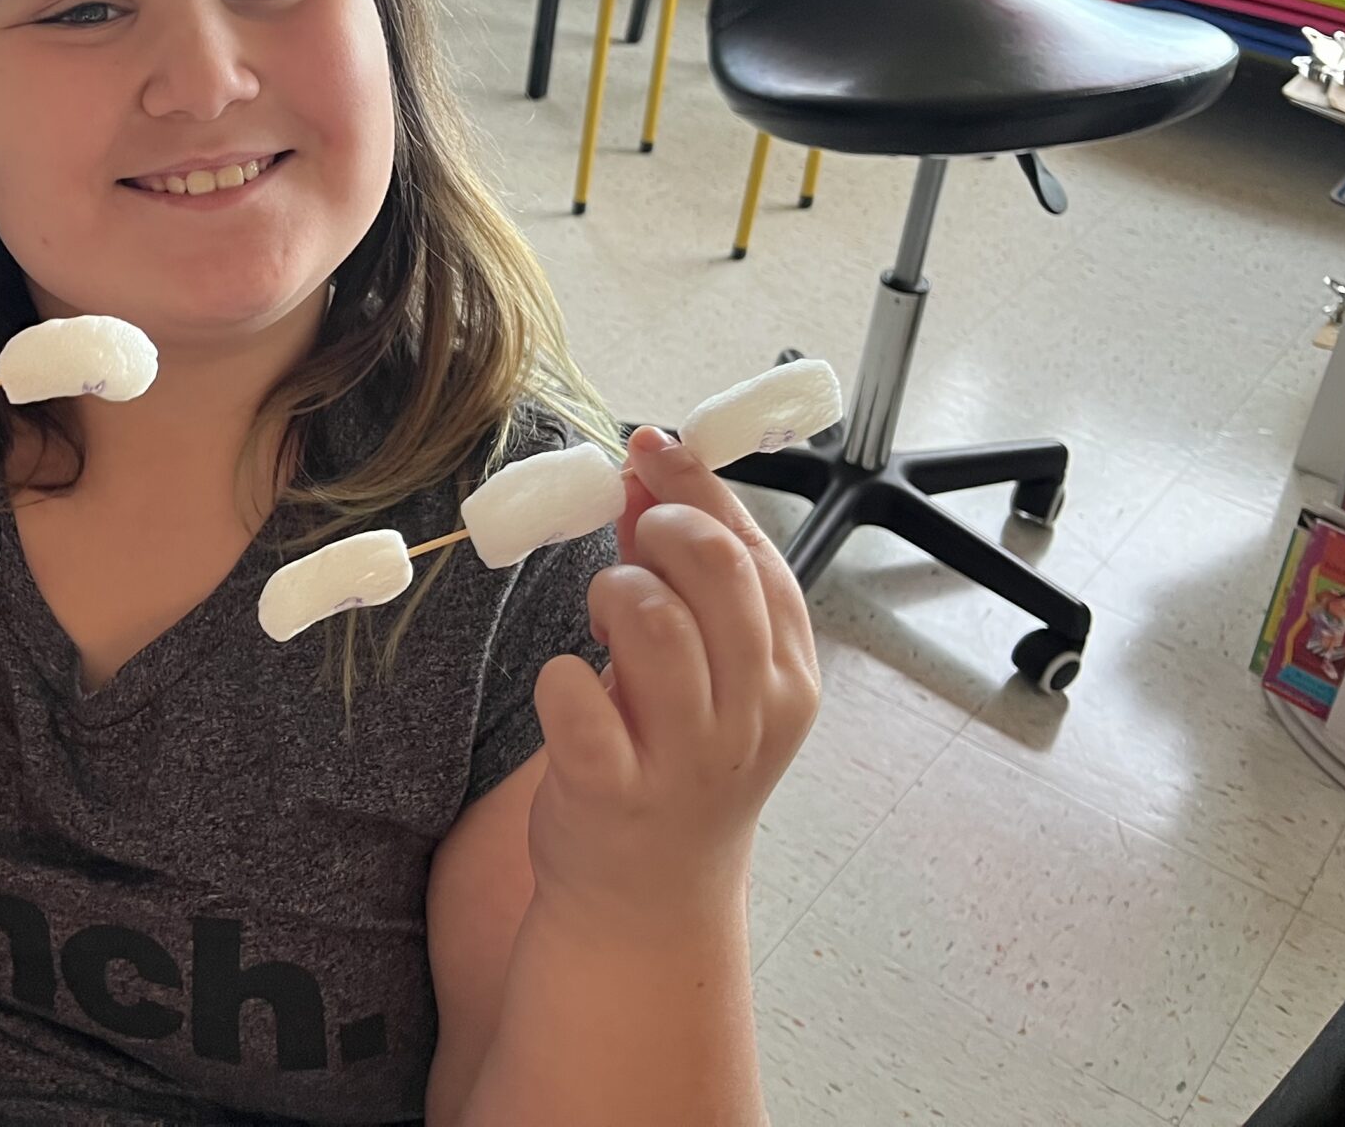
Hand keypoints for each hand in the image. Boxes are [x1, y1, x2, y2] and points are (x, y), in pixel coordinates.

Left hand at [525, 426, 818, 933]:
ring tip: (602, 623)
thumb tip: (645, 471)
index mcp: (786, 676)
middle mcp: (750, 714)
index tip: (652, 446)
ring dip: (611, 593)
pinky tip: (570, 693)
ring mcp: (688, 756)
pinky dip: (558, 676)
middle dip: (661, 528)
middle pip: (715, 571)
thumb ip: (686, 578)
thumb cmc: (676, 762)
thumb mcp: (711, 674)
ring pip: (650, 618)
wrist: (648, 897)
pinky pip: (575, 695)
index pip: (756, 554)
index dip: (698, 488)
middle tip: (629, 543)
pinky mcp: (614, 788)